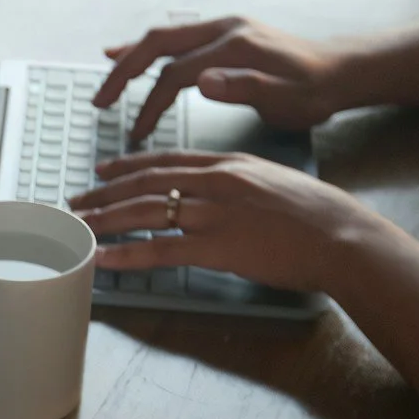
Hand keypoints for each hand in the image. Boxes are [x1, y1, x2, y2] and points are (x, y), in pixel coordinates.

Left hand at [69, 150, 378, 295]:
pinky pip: (161, 249)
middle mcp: (216, 182)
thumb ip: (238, 181)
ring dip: (106, 219)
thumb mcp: (272, 181)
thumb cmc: (315, 214)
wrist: (341, 235)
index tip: (104, 170)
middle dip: (106, 192)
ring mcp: (214, 213)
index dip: (129, 165)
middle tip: (77, 201)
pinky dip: (127, 253)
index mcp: (228, 164)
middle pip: (146, 183)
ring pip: (146, 212)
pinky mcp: (218, 247)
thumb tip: (216, 188)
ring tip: (80, 227)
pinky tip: (104, 257)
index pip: (166, 160)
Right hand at [97, 16, 348, 143]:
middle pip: (159, 44)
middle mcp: (225, 29)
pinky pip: (178, 38)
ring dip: (132, 57)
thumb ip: (246, 89)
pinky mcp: (226, 34)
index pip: (176, 74)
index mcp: (236, 47)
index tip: (137, 133)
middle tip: (101, 100)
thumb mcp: (288, 100)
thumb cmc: (316, 92)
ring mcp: (224, 28)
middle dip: (125, 71)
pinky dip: (150, 49)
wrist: (342, 71)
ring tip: (107, 75)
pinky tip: (129, 52)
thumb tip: (202, 82)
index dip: (151, 104)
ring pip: (165, 37)